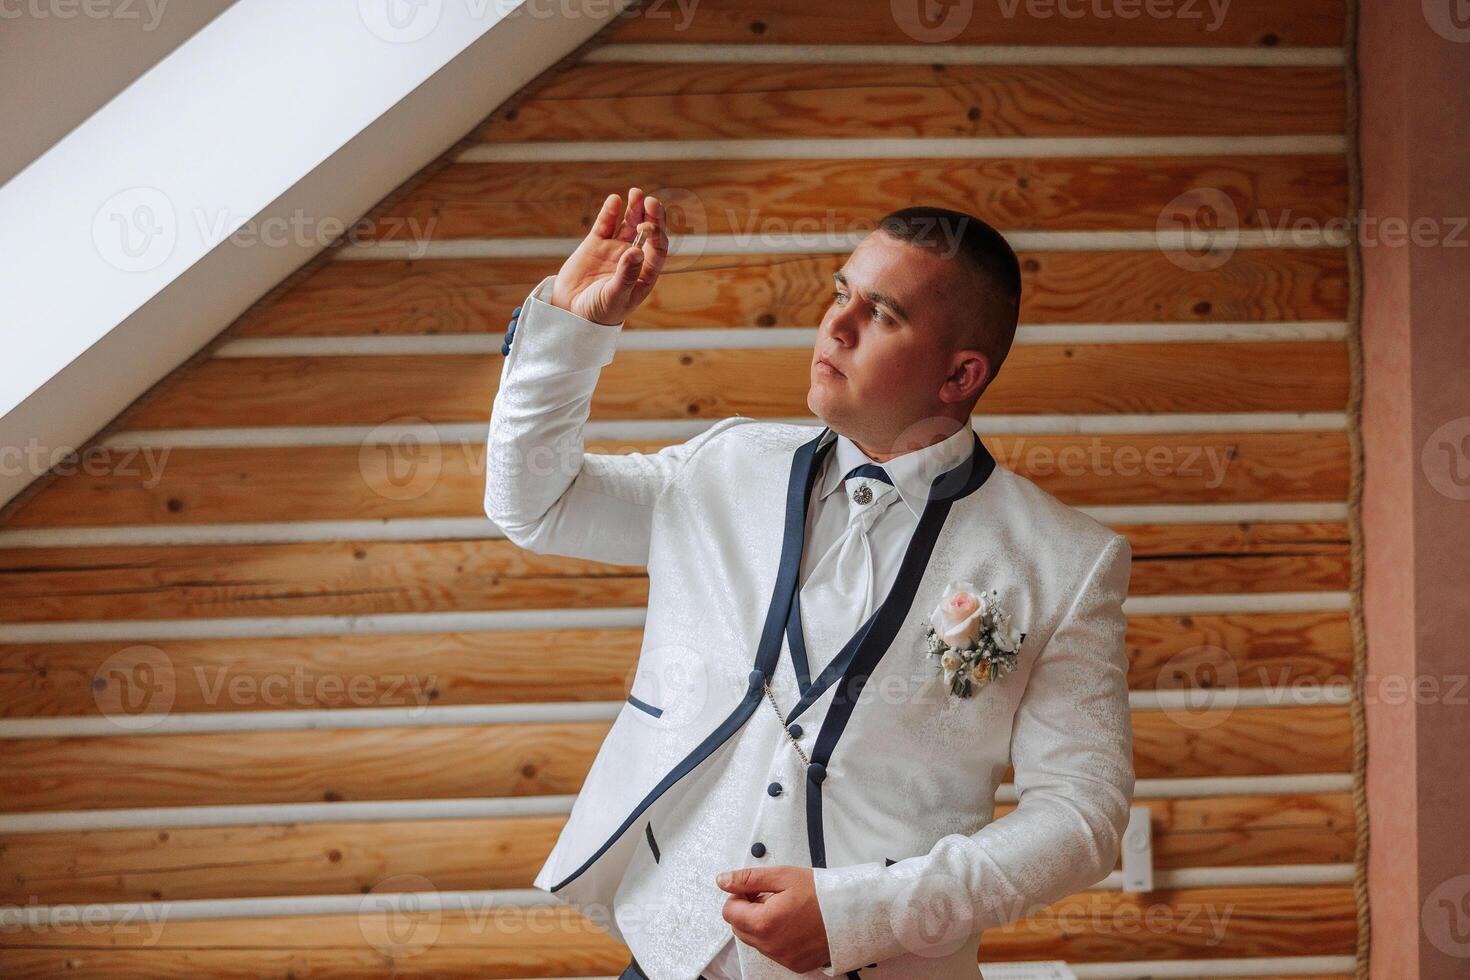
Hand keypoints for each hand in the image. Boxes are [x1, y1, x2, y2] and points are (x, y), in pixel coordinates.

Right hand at [550, 186, 667, 325]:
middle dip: (651, 216)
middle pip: (647, 232)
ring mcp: (614, 249)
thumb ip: (626, 275)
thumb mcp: (615, 297)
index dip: (657, 234)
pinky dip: (611, 212)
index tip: (648, 226)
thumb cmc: (599, 312)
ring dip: (634, 208)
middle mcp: (633, 258)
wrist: (571, 313)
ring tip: (635, 193)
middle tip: (650, 201)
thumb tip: (637, 252)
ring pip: (628, 224)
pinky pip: (606, 224)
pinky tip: (615, 200)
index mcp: (644, 273)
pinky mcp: (596, 244)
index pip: (657, 249)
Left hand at [717, 865, 832, 972]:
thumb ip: (748, 879)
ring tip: (785, 909)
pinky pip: (773, 951)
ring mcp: (783, 957)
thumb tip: (724, 881)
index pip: (729, 912)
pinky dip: (777, 937)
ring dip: (762, 924)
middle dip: (749, 910)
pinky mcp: (794, 964)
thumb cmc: (822, 894)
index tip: (754, 889)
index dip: (739, 896)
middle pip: (740, 928)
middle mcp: (771, 946)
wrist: (851, 913)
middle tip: (771, 896)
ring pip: (756, 940)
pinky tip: (793, 923)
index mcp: (764, 923)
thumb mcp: (782, 876)